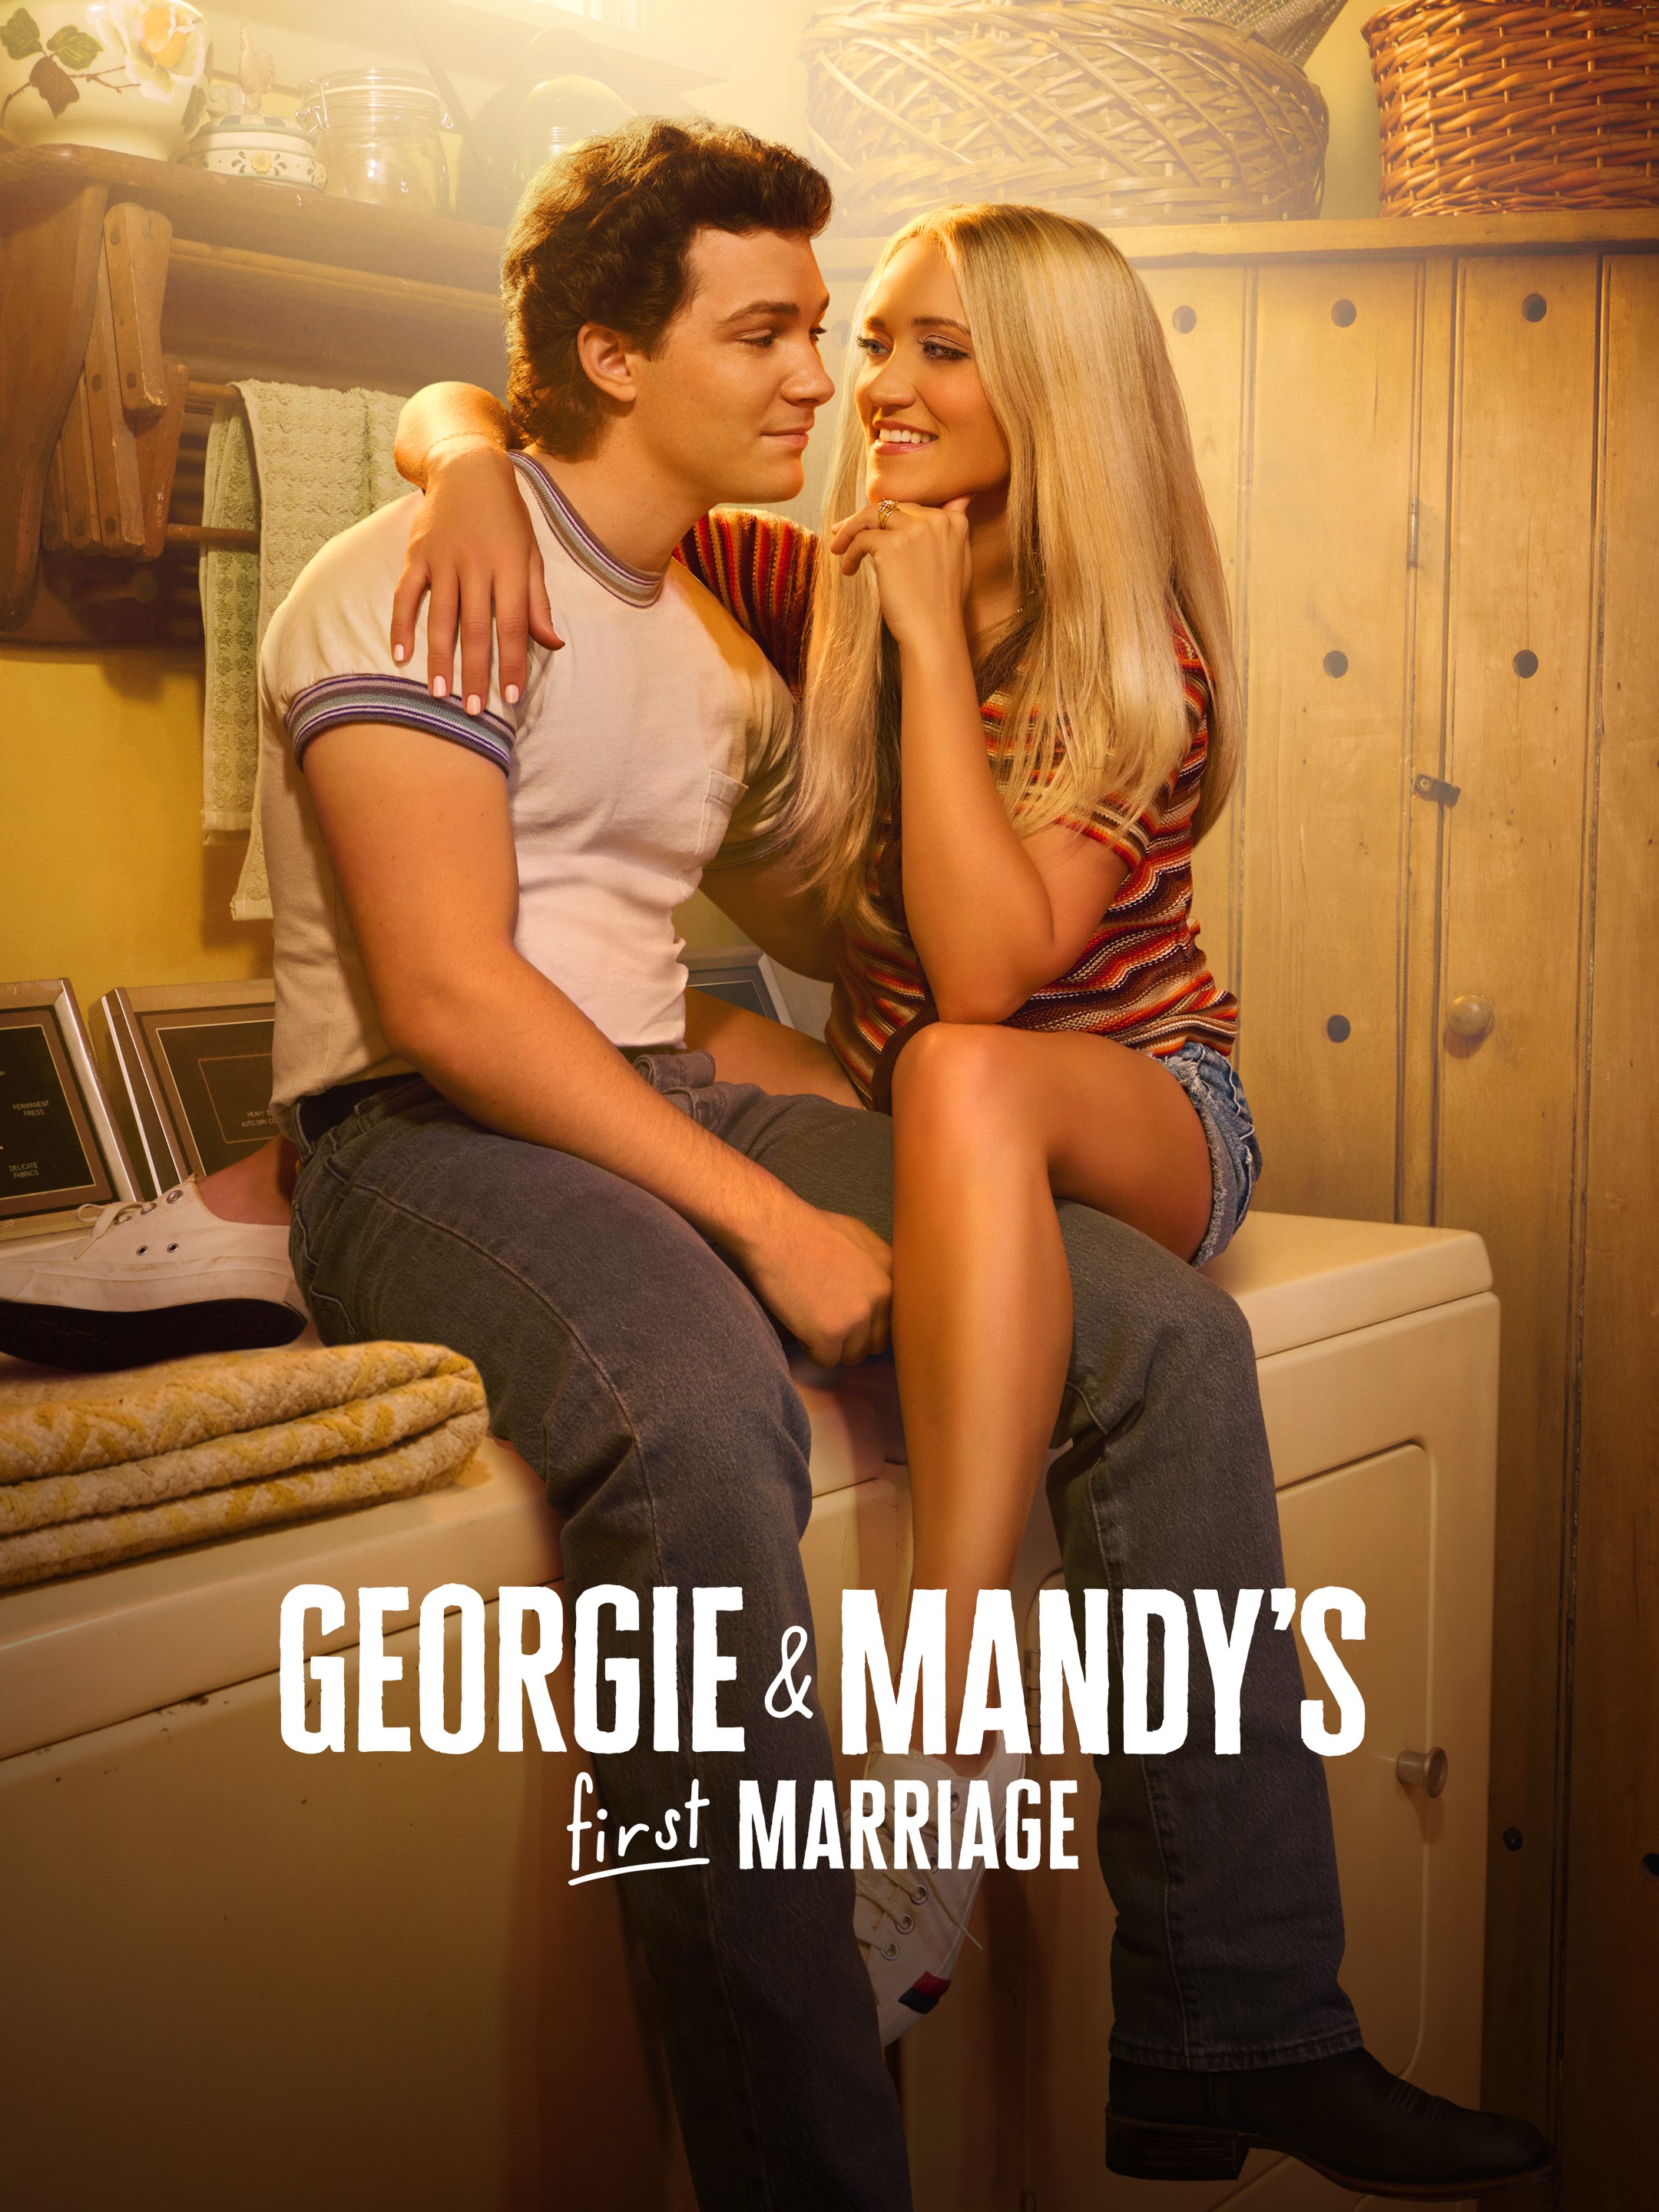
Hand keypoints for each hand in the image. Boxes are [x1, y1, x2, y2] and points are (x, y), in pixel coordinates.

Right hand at [390, 443, 561, 709]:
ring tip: (440, 694)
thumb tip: (553, 644)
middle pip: (476, 628)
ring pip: (441, 618)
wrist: (468, 468)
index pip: (513, 626)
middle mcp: (476, 565)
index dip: (512, 663)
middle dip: (475, 672)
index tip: (511, 697)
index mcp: (511, 567)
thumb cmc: (508, 518)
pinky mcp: (417, 553)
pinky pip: (407, 595)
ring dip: (440, 659)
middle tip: (473, 711)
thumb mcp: (532, 555)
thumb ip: (538, 602)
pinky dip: (401, 625)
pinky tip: (400, 656)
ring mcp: (444, 559)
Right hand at [738, 1202, 891, 1366]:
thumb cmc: (808, 1229)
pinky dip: (810, 1348)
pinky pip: (825, 1359)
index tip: (852, 1319)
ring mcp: (856, 1316)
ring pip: (851, 1355)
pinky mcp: (829, 1333)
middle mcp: (881, 1295)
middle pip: (875, 1343)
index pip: (892, 1320)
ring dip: (832, 1345)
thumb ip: (877, 1268)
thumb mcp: (858, 1237)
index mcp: (891, 1273)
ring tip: (811, 1318)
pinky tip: (799, 1323)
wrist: (774, 1230)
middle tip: (828, 1321)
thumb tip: (881, 1292)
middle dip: (853, 1338)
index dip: (870, 1323)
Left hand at [829, 496, 972, 656]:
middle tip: (845, 533)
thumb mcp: (959, 560)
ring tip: (839, 547)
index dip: (891, 515)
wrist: (934, 633)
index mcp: (954, 522)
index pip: (914, 505)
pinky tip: (848, 570)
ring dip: (850, 529)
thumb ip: (952, 531)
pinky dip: (849, 553)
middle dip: (865, 520)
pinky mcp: (891, 545)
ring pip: (871, 514)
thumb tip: (961, 500)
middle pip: (892, 507)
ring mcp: (913, 530)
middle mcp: (936, 519)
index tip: (873, 525)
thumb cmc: (942, 605)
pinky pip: (861, 539)